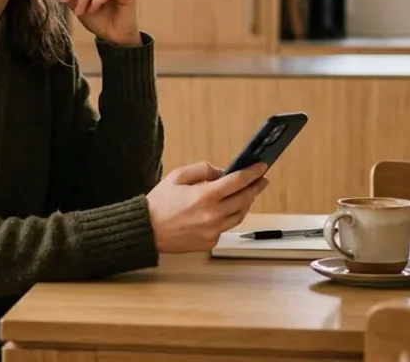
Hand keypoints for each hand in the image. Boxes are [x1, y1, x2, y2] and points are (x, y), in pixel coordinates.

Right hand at [145, 160, 269, 253]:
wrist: (147, 229)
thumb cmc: (159, 203)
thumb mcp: (177, 176)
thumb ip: (202, 170)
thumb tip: (222, 172)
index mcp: (205, 196)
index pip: (238, 181)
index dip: (253, 173)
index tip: (261, 167)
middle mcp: (212, 215)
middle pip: (244, 199)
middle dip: (256, 187)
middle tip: (262, 180)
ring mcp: (213, 230)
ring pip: (240, 215)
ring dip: (246, 203)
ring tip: (247, 194)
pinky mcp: (211, 242)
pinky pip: (227, 227)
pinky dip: (230, 216)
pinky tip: (227, 210)